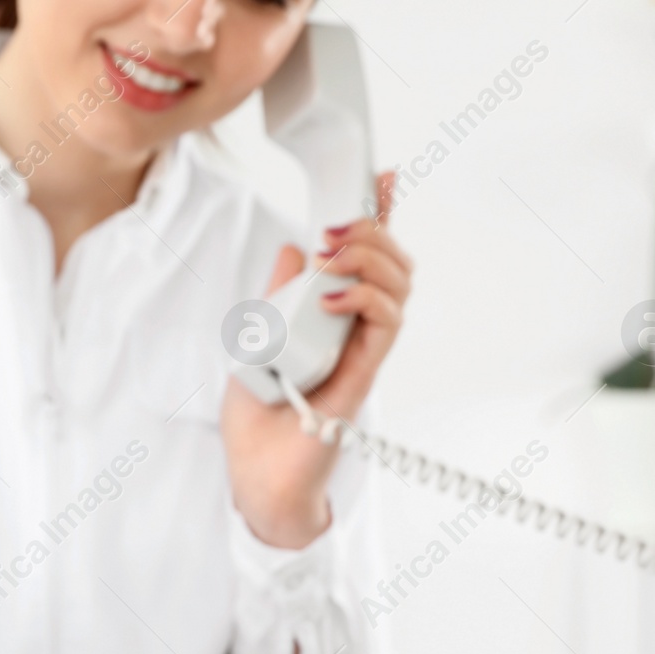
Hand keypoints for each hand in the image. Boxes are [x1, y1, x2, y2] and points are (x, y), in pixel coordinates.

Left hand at [221, 172, 412, 548]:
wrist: (259, 474)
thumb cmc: (259, 417)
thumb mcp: (256, 339)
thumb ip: (276, 296)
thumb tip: (291, 249)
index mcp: (334, 314)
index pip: (367, 257)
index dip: (381, 215)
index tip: (383, 178)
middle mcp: (357, 328)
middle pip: (393, 261)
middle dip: (371, 228)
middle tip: (333, 228)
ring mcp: (364, 349)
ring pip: (398, 284)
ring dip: (369, 257)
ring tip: (331, 257)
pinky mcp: (365, 372)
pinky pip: (386, 323)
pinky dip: (365, 298)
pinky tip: (332, 296)